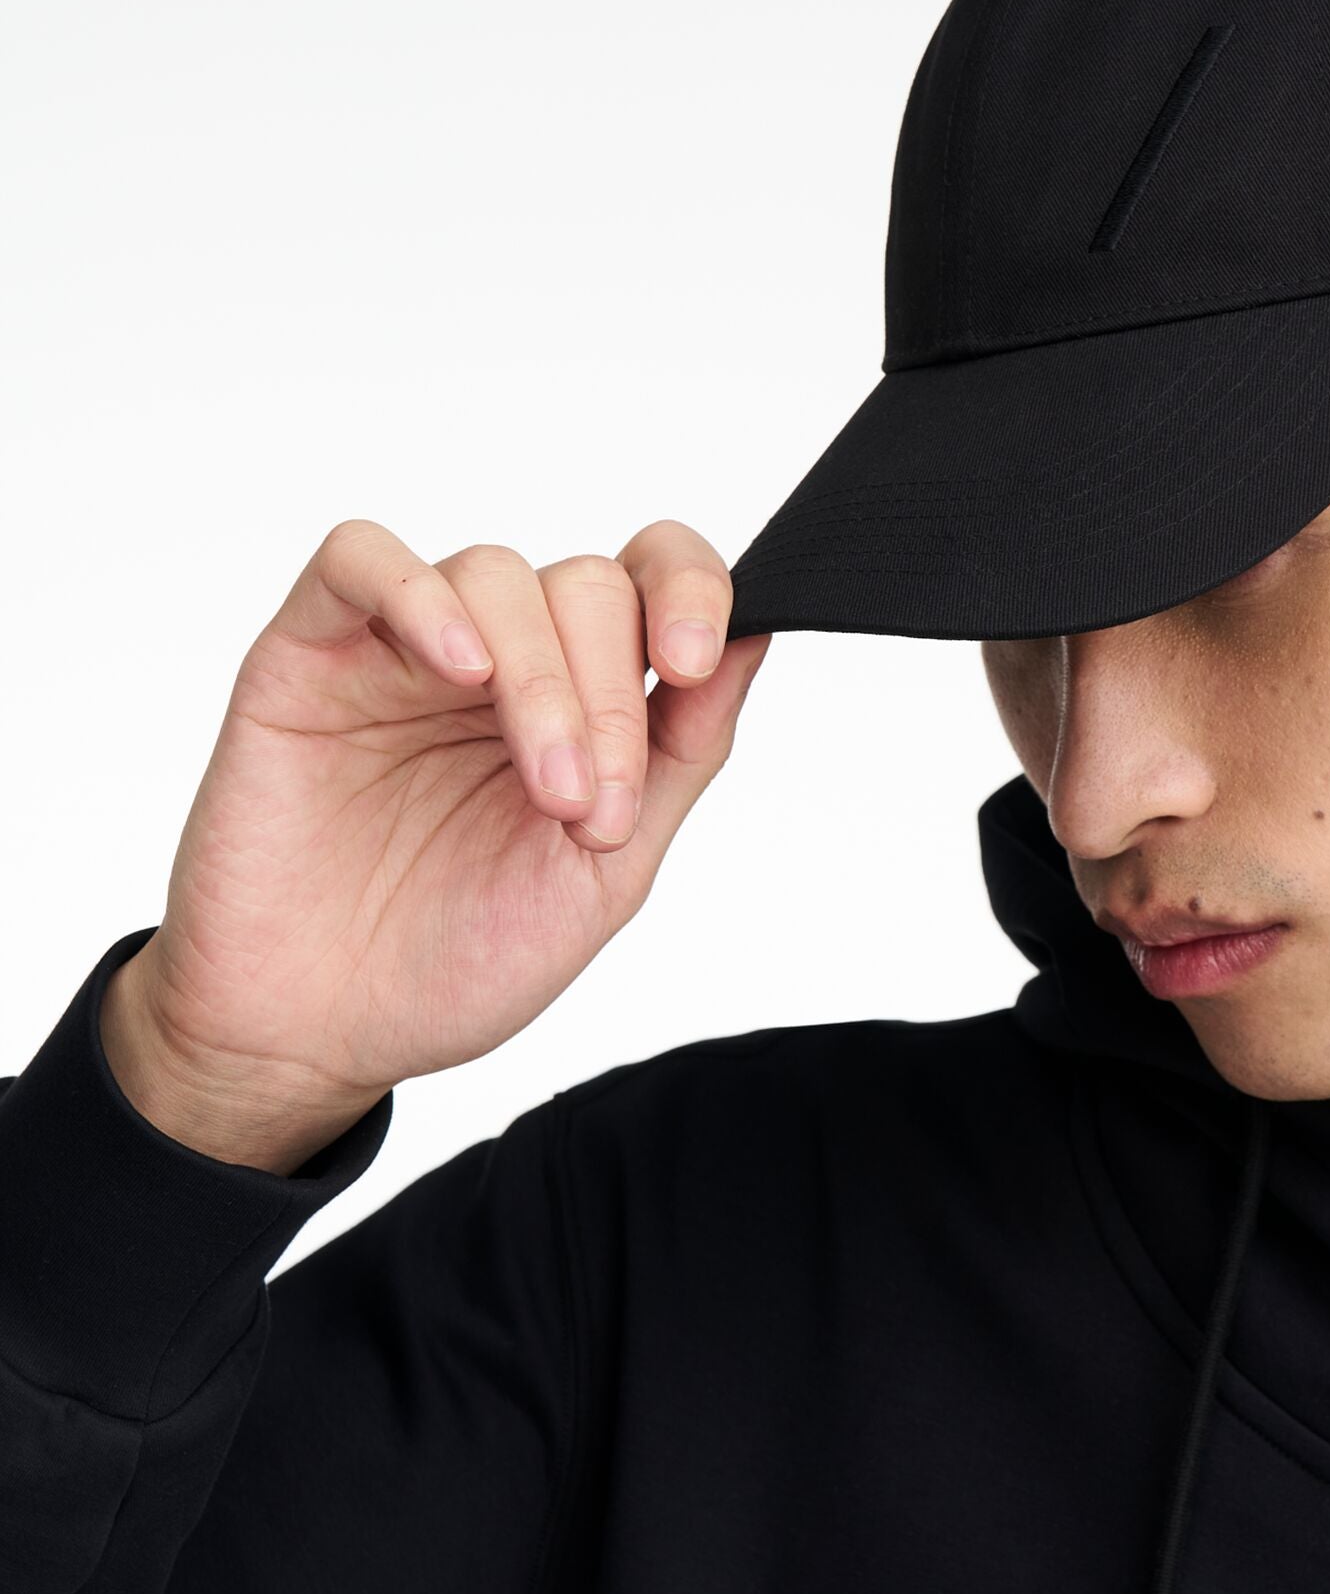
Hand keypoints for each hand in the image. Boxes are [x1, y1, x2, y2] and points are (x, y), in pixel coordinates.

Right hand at [104, 518, 768, 1164]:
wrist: (321, 1034)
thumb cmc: (459, 958)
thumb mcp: (611, 869)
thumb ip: (683, 751)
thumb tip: (757, 640)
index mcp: (582, 700)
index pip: (652, 582)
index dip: (690, 592)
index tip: (694, 662)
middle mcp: (501, 661)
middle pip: (585, 584)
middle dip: (608, 692)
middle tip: (588, 806)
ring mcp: (403, 649)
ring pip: (493, 572)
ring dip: (540, 676)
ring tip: (545, 789)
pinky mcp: (308, 651)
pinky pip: (360, 559)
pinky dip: (421, 596)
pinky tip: (458, 668)